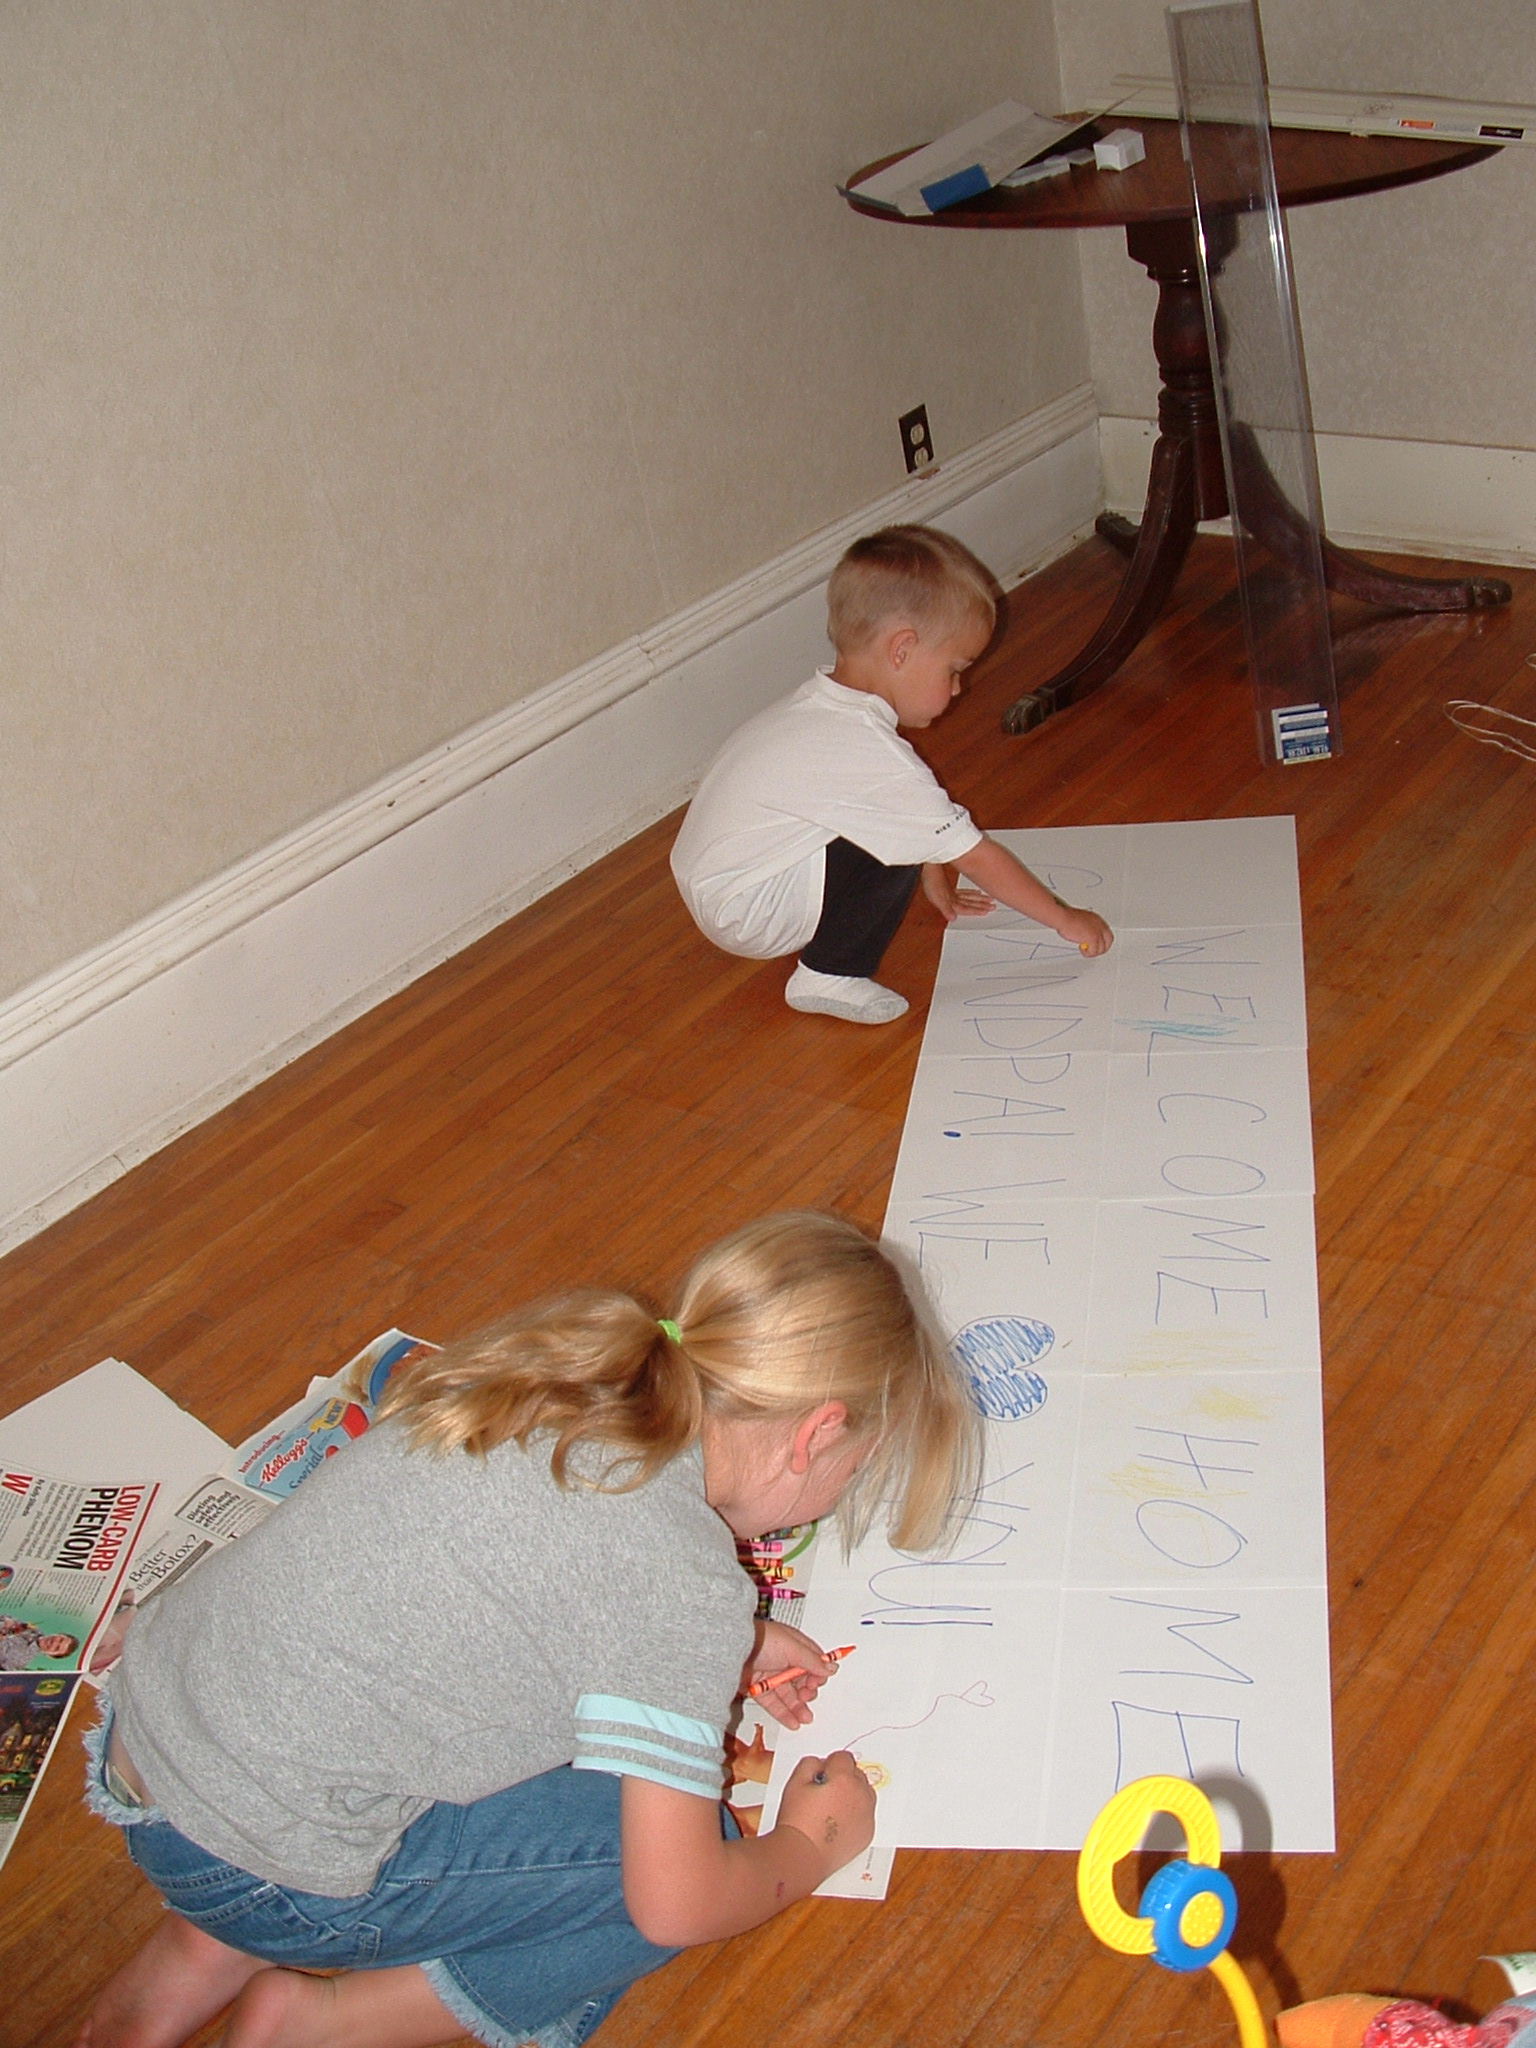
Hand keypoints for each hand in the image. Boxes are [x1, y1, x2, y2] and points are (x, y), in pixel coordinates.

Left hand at [742, 1621, 840, 1730]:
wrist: (730, 1649)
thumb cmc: (760, 1640)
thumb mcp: (792, 1647)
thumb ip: (812, 1660)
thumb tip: (831, 1667)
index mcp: (792, 1645)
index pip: (811, 1661)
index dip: (817, 1673)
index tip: (818, 1682)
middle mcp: (782, 1659)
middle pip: (800, 1680)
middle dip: (807, 1691)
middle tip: (807, 1696)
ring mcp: (769, 1675)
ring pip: (788, 1694)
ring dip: (798, 1706)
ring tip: (805, 1718)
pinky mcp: (757, 1689)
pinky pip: (774, 1703)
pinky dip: (784, 1713)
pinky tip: (793, 1722)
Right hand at [776, 1750, 874, 1875]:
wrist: (802, 1855)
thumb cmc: (797, 1821)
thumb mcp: (795, 1782)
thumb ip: (810, 1764)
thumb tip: (821, 1764)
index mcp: (844, 1778)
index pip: (843, 1757)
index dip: (829, 1765)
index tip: (820, 1776)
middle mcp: (860, 1794)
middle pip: (857, 1774)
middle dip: (843, 1779)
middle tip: (824, 1793)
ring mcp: (866, 1815)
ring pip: (865, 1794)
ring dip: (852, 1795)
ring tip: (832, 1809)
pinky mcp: (868, 1833)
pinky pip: (866, 1815)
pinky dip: (856, 1815)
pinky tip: (838, 1824)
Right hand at [922, 862, 994, 923]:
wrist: (928, 867)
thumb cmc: (931, 879)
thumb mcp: (936, 896)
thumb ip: (945, 908)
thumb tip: (952, 918)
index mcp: (948, 903)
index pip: (965, 909)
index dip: (975, 910)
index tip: (986, 911)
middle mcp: (950, 900)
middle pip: (968, 904)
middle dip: (980, 906)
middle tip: (992, 907)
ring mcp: (949, 895)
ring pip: (967, 899)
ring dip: (978, 901)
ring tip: (988, 902)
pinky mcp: (948, 889)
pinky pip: (963, 893)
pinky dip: (971, 893)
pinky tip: (977, 892)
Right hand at [1055, 906, 1113, 956]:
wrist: (1063, 918)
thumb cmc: (1067, 918)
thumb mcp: (1081, 921)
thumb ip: (1087, 928)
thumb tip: (1086, 937)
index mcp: (1097, 920)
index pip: (1107, 933)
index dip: (1102, 941)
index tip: (1096, 945)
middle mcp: (1100, 925)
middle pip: (1108, 942)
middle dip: (1101, 949)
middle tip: (1092, 951)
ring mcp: (1097, 932)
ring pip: (1101, 949)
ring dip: (1093, 952)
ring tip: (1084, 950)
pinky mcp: (1093, 939)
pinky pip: (1094, 951)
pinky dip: (1088, 953)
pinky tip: (1081, 949)